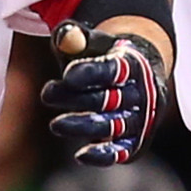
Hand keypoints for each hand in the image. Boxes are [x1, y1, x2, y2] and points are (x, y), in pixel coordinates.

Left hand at [40, 20, 169, 164]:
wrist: (134, 75)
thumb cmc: (104, 57)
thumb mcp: (90, 41)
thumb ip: (74, 35)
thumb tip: (64, 37)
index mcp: (133, 65)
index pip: (113, 70)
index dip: (90, 73)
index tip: (67, 75)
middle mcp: (143, 93)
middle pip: (109, 99)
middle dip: (76, 98)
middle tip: (47, 95)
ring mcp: (141, 120)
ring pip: (113, 126)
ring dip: (83, 127)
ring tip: (55, 124)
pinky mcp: (136, 142)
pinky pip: (122, 152)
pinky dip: (103, 155)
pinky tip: (80, 155)